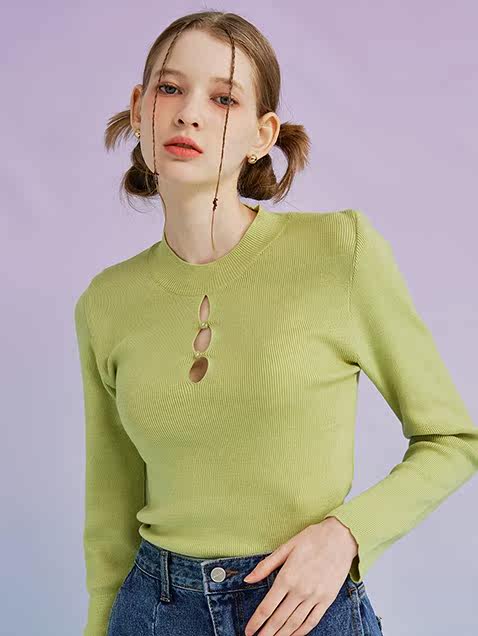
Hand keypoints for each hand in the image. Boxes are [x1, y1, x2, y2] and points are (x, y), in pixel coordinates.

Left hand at [242, 517, 357, 635]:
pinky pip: (312, 621)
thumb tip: (247, 579)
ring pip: (294, 623)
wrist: (340, 537)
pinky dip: (301, 632)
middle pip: (279, 619)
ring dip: (281, 635)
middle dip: (266, 633)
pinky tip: (293, 635)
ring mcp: (315, 597)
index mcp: (287, 577)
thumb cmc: (312, 539)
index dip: (256, 622)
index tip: (248, 631)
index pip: (267, 607)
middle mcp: (300, 590)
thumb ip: (266, 566)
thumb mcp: (286, 547)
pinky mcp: (327, 600)